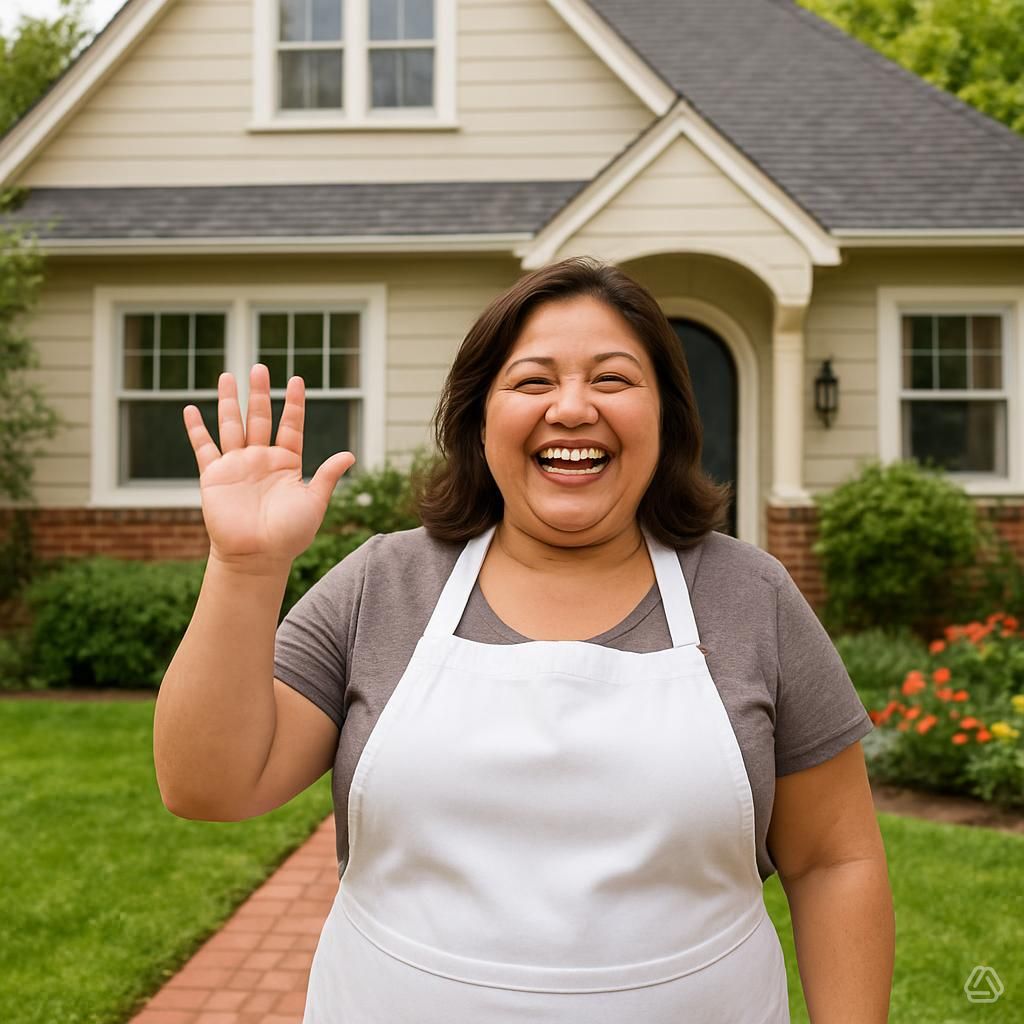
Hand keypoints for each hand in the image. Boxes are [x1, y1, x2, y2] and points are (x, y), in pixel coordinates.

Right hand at [183, 364, 355, 570]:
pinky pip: (204, 448)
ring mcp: (237, 466)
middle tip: (259, 367)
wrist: (258, 556)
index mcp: (287, 463)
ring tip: (227, 376)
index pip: (291, 425)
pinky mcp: (214, 476)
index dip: (294, 403)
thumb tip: (350, 454)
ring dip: (228, 402)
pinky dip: (197, 429)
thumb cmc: (289, 535)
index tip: (296, 380)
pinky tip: (192, 409)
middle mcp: (261, 460)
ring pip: (232, 425)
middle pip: (260, 418)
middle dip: (259, 392)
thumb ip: (328, 476)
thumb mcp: (314, 502)